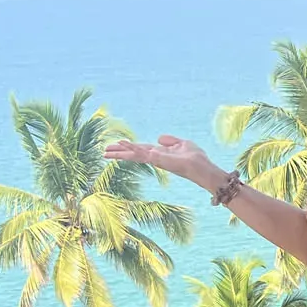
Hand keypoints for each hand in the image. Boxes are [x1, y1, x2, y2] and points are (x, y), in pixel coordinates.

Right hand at [104, 134, 224, 189]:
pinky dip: (131, 148)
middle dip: (119, 153)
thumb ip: (170, 141)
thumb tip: (159, 138)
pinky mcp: (158, 159)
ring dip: (120, 152)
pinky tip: (122, 144)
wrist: (202, 168)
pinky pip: (142, 152)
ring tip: (106, 152)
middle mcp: (155, 157)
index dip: (128, 147)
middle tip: (103, 153)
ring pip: (134, 154)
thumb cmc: (195, 158)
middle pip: (133, 153)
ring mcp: (156, 159)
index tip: (115, 145)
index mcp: (159, 153)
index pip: (140, 149)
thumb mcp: (182, 144)